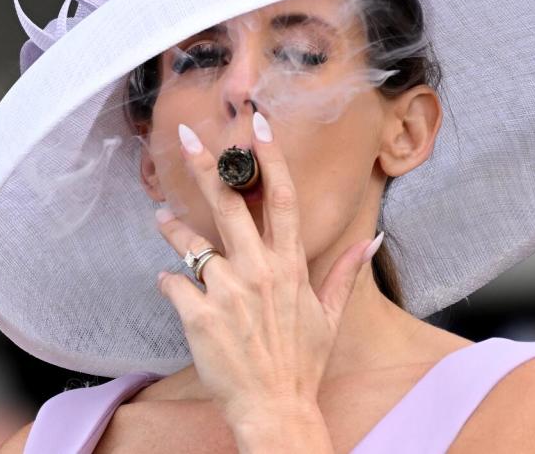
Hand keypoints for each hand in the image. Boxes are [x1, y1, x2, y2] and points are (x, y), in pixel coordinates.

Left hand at [154, 111, 380, 451]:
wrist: (274, 409)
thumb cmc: (301, 363)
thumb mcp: (330, 317)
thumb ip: (345, 273)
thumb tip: (373, 240)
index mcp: (290, 266)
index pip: (280, 199)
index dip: (269, 158)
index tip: (256, 125)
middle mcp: (258, 271)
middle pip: (228, 205)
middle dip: (206, 166)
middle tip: (187, 135)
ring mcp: (227, 292)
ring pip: (191, 243)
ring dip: (173, 228)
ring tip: (161, 218)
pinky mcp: (199, 315)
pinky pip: (173, 283)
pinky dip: (169, 281)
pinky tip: (172, 285)